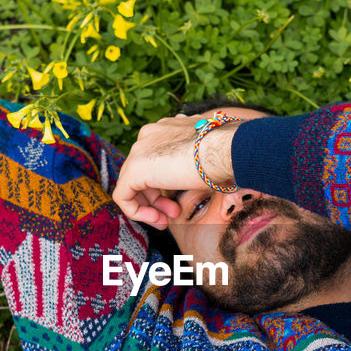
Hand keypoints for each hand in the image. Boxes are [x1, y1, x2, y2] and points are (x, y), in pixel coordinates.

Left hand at [112, 115, 236, 228]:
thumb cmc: (227, 154)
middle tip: (174, 214)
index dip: (165, 185)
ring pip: (131, 185)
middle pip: (143, 173)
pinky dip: (136, 212)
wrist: (227, 149)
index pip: (156, 161)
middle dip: (157, 198)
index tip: (179, 201)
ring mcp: (139, 150)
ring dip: (149, 207)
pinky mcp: (134, 169)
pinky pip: (123, 196)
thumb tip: (200, 177)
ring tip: (167, 221)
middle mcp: (149, 135)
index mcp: (166, 129)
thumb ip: (194, 164)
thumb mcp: (207, 158)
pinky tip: (156, 220)